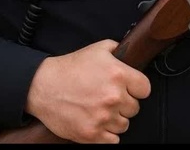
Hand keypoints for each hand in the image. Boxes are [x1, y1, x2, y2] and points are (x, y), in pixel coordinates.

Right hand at [25, 39, 150, 143]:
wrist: (44, 86)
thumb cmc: (71, 67)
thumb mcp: (98, 49)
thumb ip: (119, 49)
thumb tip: (131, 52)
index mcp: (119, 74)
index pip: (145, 89)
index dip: (138, 88)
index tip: (131, 88)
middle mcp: (114, 96)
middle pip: (135, 108)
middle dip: (125, 102)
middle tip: (110, 97)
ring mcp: (103, 117)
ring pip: (124, 124)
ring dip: (116, 118)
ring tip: (102, 108)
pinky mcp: (92, 134)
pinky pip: (113, 140)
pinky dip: (107, 133)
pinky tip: (99, 122)